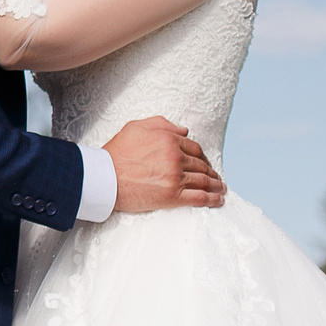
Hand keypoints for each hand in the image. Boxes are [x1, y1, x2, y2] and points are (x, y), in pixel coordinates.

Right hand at [105, 116, 226, 211]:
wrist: (104, 177)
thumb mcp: (135, 127)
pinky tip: (218, 201)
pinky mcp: (173, 196)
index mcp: (168, 139)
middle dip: (211, 171)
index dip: (202, 156)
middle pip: (201, 165)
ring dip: (216, 185)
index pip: (194, 148)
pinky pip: (200, 198)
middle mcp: (175, 157)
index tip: (204, 162)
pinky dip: (212, 200)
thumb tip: (183, 130)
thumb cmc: (116, 153)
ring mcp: (175, 177)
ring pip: (204, 181)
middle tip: (216, 177)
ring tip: (221, 189)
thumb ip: (161, 124)